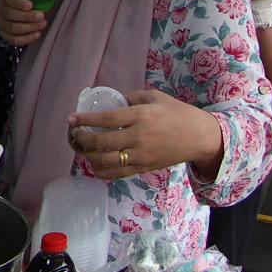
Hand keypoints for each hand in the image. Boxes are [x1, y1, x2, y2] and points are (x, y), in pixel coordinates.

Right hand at [0, 0, 44, 46]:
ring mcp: (0, 22)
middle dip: (27, 16)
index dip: (19, 3)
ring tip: (43, 24)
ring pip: (12, 28)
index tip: (31, 4)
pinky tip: (37, 34)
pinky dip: (26, 39)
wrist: (13, 7)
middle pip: (10, 14)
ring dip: (29, 27)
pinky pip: (13, 39)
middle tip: (41, 16)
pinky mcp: (3, 33)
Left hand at [68, 89, 226, 181]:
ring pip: (106, 161)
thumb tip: (110, 101)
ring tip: (80, 147)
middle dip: (82, 138)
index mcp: (142, 116)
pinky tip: (93, 163)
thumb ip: (131, 98)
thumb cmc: (177, 113)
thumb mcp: (154, 97)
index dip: (85, 120)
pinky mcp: (144, 168)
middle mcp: (140, 137)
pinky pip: (117, 174)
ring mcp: (142, 156)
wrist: (199, 137)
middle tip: (74, 133)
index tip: (71, 119)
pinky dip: (100, 171)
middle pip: (102, 142)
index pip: (107, 119)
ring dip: (87, 155)